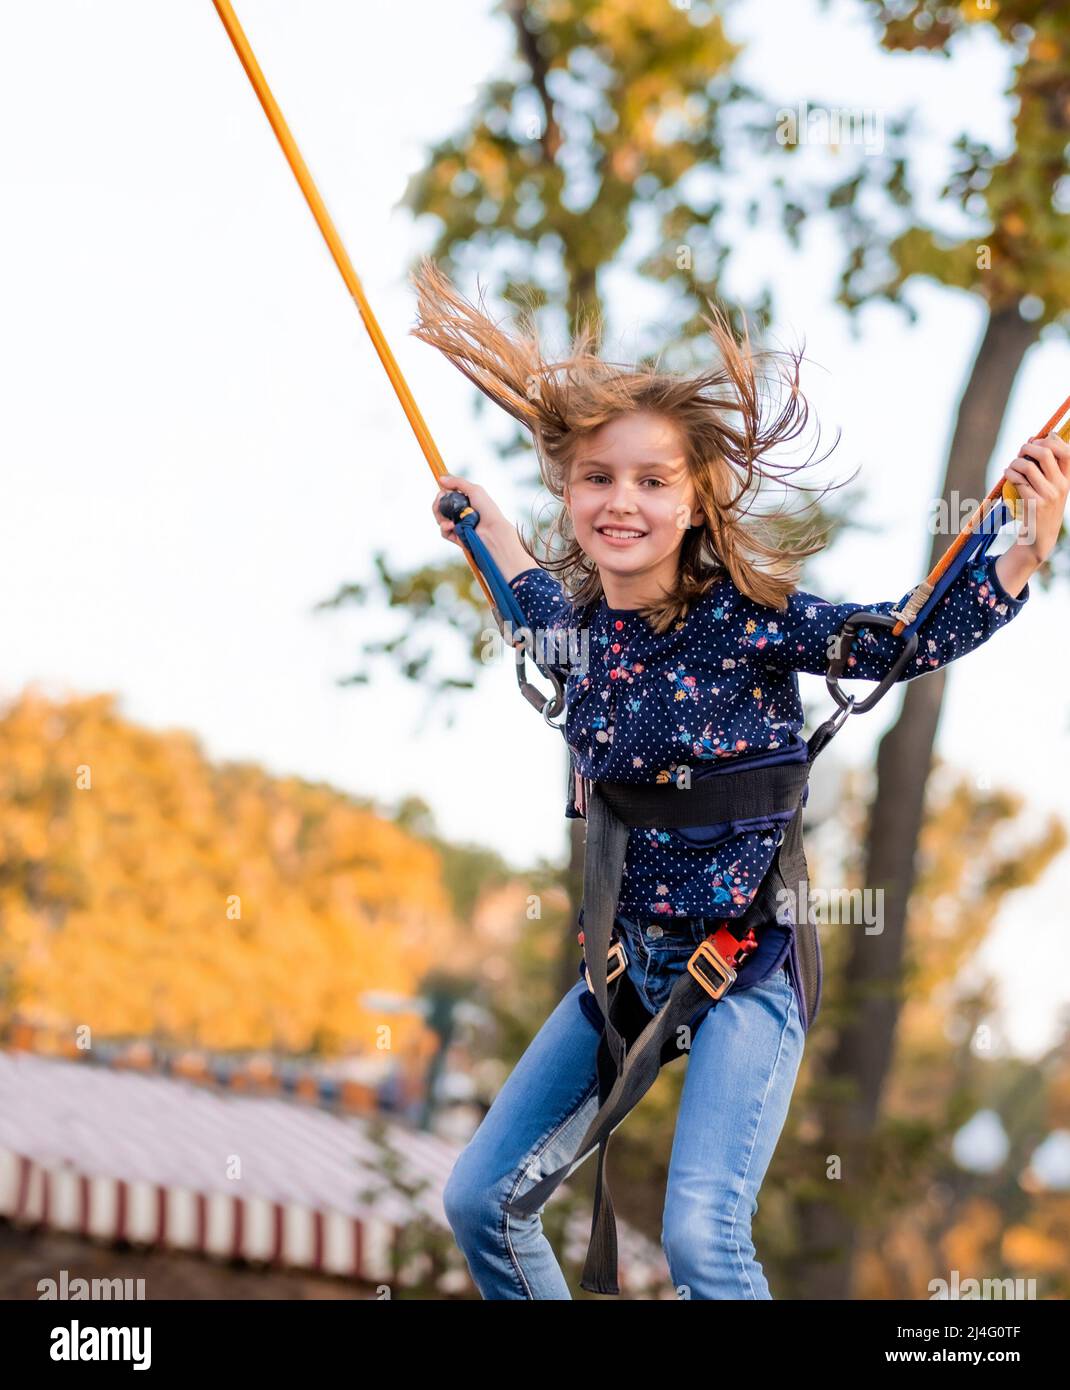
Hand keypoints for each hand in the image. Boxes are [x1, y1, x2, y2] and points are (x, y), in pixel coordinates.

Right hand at [432, 474, 509, 548]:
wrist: (492, 529)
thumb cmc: (487, 509)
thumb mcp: (474, 490)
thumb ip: (457, 482)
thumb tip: (440, 478)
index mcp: (465, 503)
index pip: (447, 498)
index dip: (442, 495)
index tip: (441, 491)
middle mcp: (460, 514)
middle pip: (440, 508)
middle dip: (437, 504)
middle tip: (440, 499)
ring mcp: (458, 526)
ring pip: (440, 520)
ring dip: (439, 515)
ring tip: (446, 515)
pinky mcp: (457, 537)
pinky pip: (444, 532)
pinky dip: (445, 527)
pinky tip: (451, 525)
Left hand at [1003, 431, 1069, 564]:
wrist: (1040, 538)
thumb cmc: (1042, 508)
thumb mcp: (1051, 488)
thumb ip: (1045, 466)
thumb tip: (1032, 439)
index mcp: (1068, 479)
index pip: (1067, 451)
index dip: (1050, 440)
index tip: (1036, 441)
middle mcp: (1061, 486)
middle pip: (1046, 453)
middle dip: (1028, 448)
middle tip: (1020, 453)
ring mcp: (1048, 496)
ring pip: (1029, 467)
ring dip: (1015, 462)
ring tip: (1011, 467)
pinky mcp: (1034, 504)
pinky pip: (1019, 481)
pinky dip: (1010, 474)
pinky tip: (1007, 475)